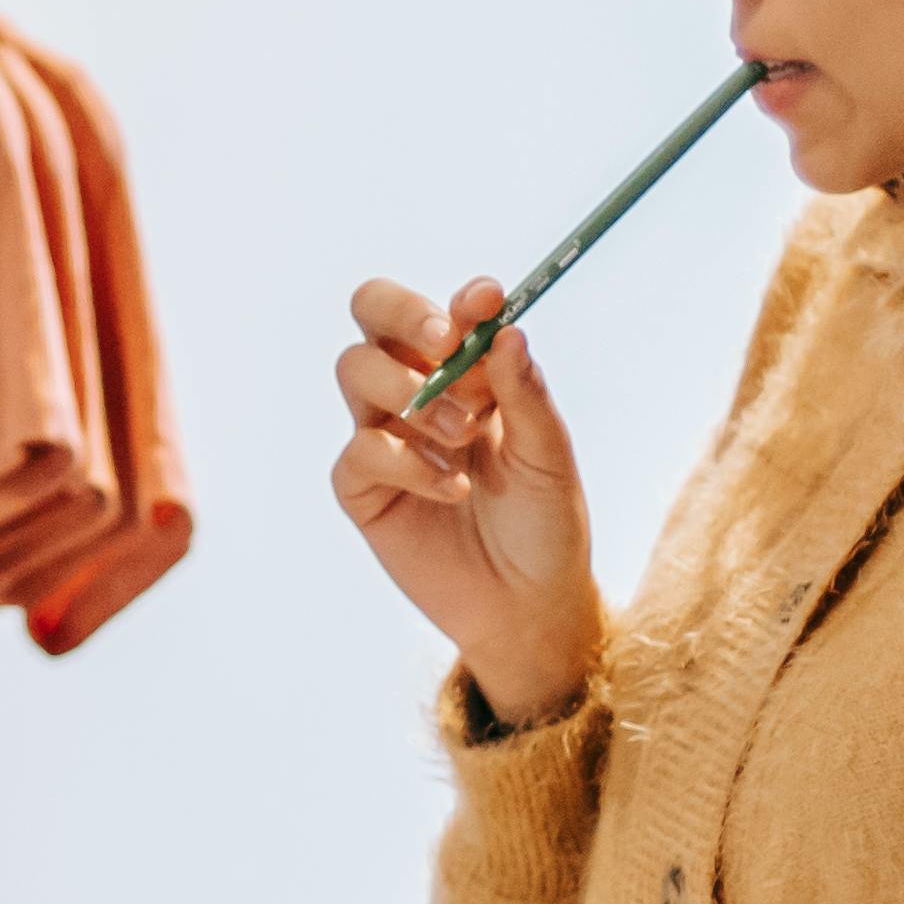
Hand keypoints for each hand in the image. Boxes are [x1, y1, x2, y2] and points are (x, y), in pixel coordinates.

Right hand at [332, 277, 598, 721]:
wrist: (527, 604)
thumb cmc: (545, 523)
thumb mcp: (548, 455)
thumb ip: (523, 393)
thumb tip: (505, 329)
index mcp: (466, 372)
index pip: (444, 311)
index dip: (458, 298)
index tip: (486, 300)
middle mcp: (417, 389)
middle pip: (371, 313)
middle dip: (402, 313)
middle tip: (445, 343)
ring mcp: (383, 434)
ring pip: (355, 369)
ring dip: (410, 390)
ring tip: (462, 435)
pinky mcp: (361, 487)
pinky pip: (359, 449)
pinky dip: (408, 462)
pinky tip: (452, 488)